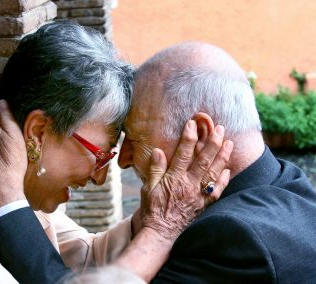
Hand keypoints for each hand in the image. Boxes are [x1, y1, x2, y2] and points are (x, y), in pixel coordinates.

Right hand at [140, 120, 232, 240]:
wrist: (161, 233)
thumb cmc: (152, 210)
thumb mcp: (148, 188)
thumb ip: (155, 169)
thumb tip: (158, 151)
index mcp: (174, 178)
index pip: (183, 153)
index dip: (188, 137)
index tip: (192, 123)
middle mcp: (189, 184)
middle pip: (204, 160)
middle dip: (213, 142)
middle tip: (220, 128)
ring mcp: (199, 195)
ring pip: (214, 172)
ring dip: (222, 156)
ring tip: (230, 142)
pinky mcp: (204, 204)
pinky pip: (217, 190)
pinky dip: (224, 180)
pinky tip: (228, 169)